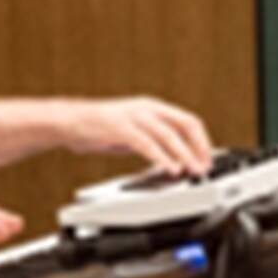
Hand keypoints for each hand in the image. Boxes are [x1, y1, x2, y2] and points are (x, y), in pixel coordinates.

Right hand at [76, 96, 213, 177]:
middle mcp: (148, 108)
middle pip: (186, 124)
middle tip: (204, 167)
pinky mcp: (121, 128)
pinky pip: (147, 144)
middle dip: (199, 147)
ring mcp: (135, 116)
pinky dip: (162, 157)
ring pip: (169, 134)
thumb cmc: (99, 127)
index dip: (202, 141)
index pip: (188, 121)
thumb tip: (173, 158)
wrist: (69, 121)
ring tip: (193, 170)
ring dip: (185, 154)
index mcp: (153, 107)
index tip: (207, 158)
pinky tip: (170, 168)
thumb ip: (153, 141)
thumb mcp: (134, 131)